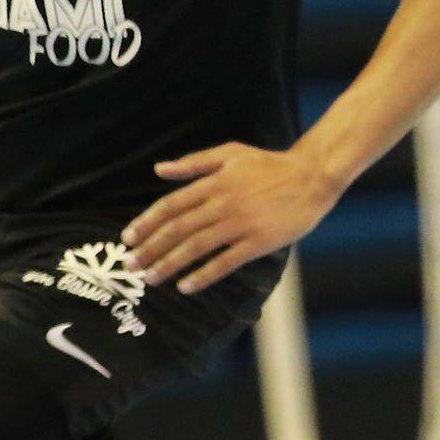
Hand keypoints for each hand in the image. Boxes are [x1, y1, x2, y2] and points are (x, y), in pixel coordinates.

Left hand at [123, 143, 334, 293]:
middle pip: (178, 229)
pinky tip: (186, 287)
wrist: (312, 176)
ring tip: (150, 278)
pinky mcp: (258, 242)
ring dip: (170, 264)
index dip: (146, 222)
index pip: (171, 205)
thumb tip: (158, 169)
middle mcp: (222, 203)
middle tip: (130, 265)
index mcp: (214, 182)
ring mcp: (240, 224)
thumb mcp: (230, 153)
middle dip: (150, 248)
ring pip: (196, 247)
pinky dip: (204, 275)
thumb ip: (193, 162)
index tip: (128, 238)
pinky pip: (225, 262)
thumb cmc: (269, 164)